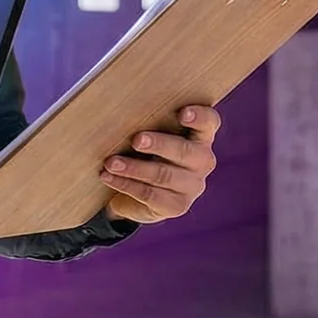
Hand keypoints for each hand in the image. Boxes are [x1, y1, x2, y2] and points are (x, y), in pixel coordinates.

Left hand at [98, 105, 220, 223]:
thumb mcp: (154, 136)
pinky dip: (126, 185)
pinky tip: (108, 177)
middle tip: (136, 140)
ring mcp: (193, 186)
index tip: (183, 113)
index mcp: (201, 137)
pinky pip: (150, 195)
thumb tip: (123, 111)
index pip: (209, 122)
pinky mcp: (178, 206)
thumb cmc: (148, 153)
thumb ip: (151, 123)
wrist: (141, 195)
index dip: (199, 117)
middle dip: (159, 145)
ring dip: (134, 168)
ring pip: (163, 175)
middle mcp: (202, 161)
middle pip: (184, 151)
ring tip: (111, 163)